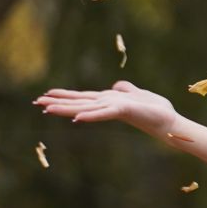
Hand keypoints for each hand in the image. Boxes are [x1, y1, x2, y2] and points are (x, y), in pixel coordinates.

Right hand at [33, 80, 178, 137]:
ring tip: (47, 108)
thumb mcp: (138, 94)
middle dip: (58, 102)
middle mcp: (107, 105)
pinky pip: (103, 112)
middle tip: (37, 102)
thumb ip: (126, 89)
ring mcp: (114, 108)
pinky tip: (77, 118)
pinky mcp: (123, 111)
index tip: (46, 94)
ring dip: (67, 108)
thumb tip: (116, 86)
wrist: (170, 122)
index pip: (83, 97)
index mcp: (109, 100)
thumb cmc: (156, 110)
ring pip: (86, 107)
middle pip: (79, 102)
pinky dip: (91, 114)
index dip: (65, 96)